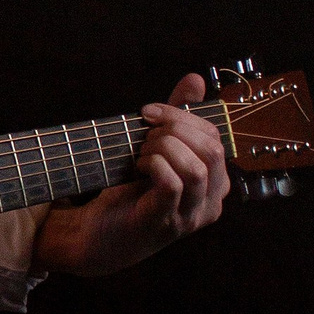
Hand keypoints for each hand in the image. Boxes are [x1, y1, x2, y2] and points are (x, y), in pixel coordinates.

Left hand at [32, 73, 229, 280]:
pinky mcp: (166, 223)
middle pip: (212, 149)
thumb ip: (178, 117)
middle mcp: (212, 202)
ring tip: (141, 153)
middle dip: (174, 130)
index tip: (148, 113)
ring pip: (197, 168)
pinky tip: (139, 167)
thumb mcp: (157, 149)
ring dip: (163, 149)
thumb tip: (196, 79)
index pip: (215, 137)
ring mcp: (191, 217)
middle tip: (144, 135)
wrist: (98, 234)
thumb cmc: (131, 191)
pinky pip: (173, 184)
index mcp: (215, 183)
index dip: (182, 116)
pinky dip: (154, 166)